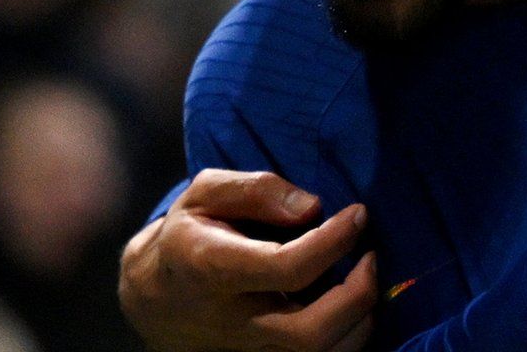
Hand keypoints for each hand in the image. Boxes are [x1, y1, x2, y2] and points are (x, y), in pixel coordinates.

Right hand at [119, 169, 377, 351]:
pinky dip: (348, 337)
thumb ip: (257, 190)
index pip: (286, 267)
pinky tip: (353, 306)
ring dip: (360, 319)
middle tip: (372, 256)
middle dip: (358, 294)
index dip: (333, 241)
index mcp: (213, 268)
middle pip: (310, 331)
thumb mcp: (205, 194)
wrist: (155, 297)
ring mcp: (249, 348)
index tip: (357, 214)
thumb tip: (312, 207)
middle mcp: (233, 319)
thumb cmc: (188, 236)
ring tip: (366, 278)